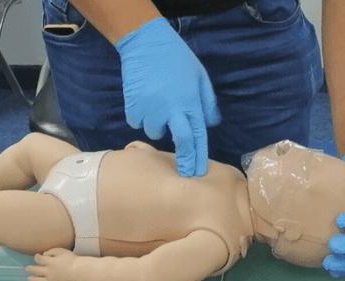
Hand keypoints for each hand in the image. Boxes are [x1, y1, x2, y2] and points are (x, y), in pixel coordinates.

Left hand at [26, 248, 77, 280]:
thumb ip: (52, 251)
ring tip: (28, 279)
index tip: (36, 257)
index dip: (36, 257)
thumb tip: (44, 255)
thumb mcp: (62, 251)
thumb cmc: (72, 260)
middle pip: (35, 270)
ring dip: (31, 279)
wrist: (80, 273)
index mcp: (49, 262)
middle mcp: (47, 272)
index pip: (39, 259)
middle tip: (27, 268)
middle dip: (30, 269)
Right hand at [116, 17, 220, 176]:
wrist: (146, 44)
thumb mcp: (199, 76)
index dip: (198, 156)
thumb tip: (211, 123)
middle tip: (185, 172)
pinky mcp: (133, 106)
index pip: (197, 136)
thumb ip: (206, 101)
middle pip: (181, 142)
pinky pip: (137, 123)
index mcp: (190, 102)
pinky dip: (141, 118)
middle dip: (185, 160)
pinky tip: (144, 105)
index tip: (198, 172)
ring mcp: (151, 109)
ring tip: (159, 109)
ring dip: (158, 127)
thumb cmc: (176, 58)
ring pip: (155, 133)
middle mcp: (172, 109)